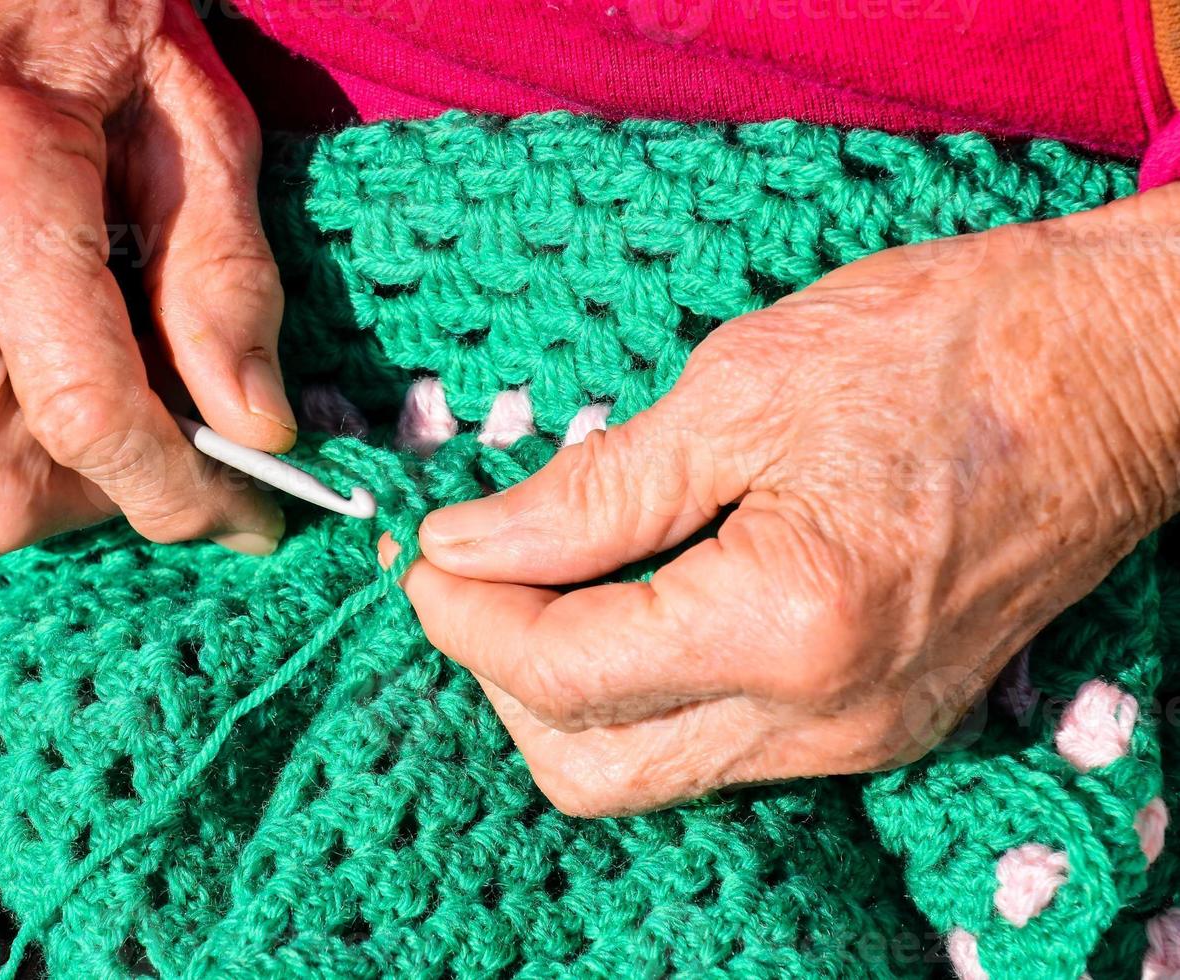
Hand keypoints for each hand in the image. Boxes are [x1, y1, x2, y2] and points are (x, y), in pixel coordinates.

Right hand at [0, 0, 292, 555]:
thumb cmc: (75, 21)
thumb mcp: (195, 126)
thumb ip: (226, 282)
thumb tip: (255, 428)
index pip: (89, 416)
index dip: (182, 493)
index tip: (248, 517)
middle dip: (102, 498)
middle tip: (163, 437)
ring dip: (49, 469)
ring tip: (92, 370)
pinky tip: (20, 354)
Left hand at [385, 187, 1179, 815]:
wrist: (1114, 372)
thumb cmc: (941, 346)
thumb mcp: (738, 390)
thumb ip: (589, 492)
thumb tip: (468, 544)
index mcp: (787, 624)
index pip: (562, 672)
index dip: (467, 616)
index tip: (425, 555)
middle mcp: (826, 715)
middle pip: (589, 764)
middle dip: (501, 675)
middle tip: (470, 574)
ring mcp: (860, 735)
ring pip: (649, 768)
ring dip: (565, 690)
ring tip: (537, 580)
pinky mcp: (878, 723)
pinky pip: (717, 744)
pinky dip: (642, 690)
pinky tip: (624, 600)